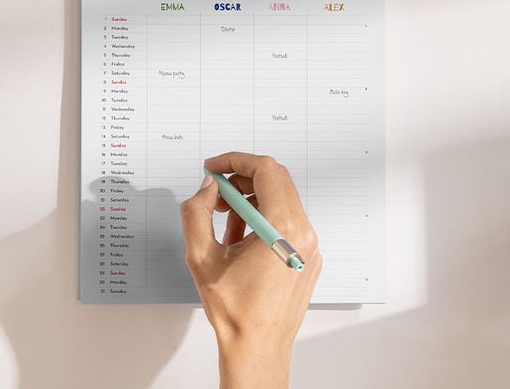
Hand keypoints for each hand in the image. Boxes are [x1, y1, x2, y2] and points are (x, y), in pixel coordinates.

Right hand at [181, 152, 321, 388]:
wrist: (258, 349)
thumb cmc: (234, 311)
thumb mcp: (201, 257)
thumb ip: (197, 213)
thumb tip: (208, 187)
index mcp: (283, 228)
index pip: (266, 170)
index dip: (235, 160)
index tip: (214, 167)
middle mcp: (304, 233)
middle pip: (276, 181)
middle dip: (242, 179)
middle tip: (215, 193)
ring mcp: (311, 246)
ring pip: (281, 201)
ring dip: (251, 201)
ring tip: (224, 223)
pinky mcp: (309, 256)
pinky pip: (288, 222)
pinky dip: (263, 219)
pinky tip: (240, 241)